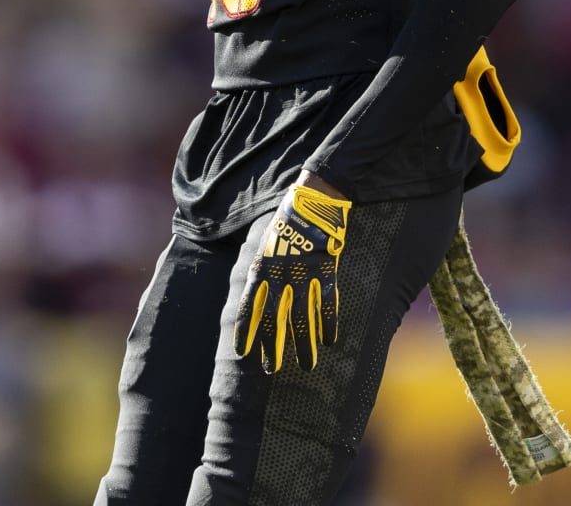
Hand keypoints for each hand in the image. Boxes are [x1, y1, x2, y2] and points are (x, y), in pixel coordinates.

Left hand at [234, 182, 351, 372]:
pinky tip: (329, 341)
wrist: (312, 201)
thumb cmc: (285, 224)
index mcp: (261, 268)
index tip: (242, 352)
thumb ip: (260, 271)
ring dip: (304, 344)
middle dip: (272, 346)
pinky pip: (327, 303)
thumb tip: (254, 295)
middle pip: (273, 318)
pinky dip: (328, 323)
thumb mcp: (263, 245)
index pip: (249, 306)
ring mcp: (303, 274)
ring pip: (302, 318)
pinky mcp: (325, 271)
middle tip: (270, 369)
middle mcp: (279, 275)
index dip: (246, 331)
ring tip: (307, 365)